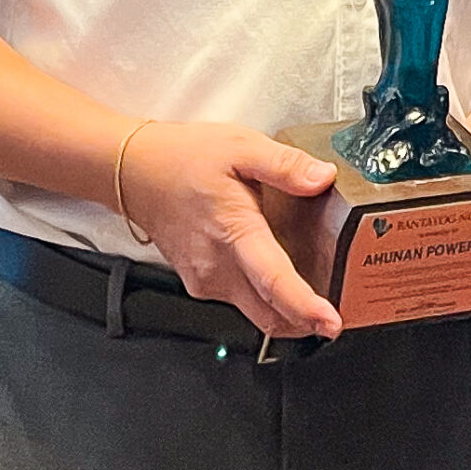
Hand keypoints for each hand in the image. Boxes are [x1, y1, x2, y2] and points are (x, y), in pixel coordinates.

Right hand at [116, 120, 342, 339]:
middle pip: (268, 313)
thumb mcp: (242, 146)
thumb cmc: (183, 158)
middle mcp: (216, 268)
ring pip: (254, 311)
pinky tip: (280, 278)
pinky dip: (264, 298)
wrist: (132, 171)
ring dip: (285, 312)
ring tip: (319, 295)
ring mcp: (204, 279)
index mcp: (233, 234)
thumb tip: (324, 178)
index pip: (274, 283)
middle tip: (338, 318)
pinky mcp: (198, 281)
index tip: (331, 323)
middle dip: (305, 322)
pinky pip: (239, 299)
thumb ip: (286, 165)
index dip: (305, 308)